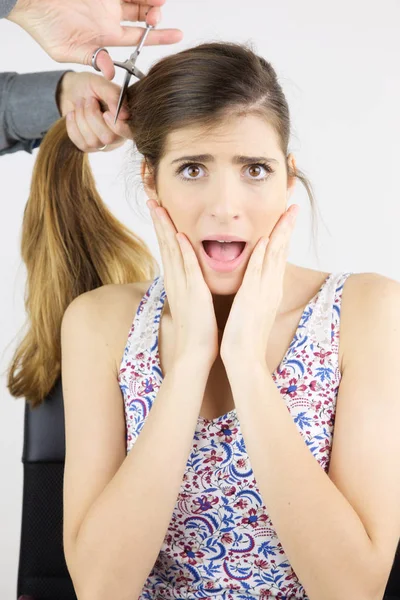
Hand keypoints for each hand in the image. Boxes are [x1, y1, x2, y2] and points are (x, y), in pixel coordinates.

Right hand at [7, 0, 182, 79]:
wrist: (29, 1)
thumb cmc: (44, 26)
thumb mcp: (67, 50)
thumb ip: (91, 59)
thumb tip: (111, 71)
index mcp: (104, 37)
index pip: (137, 40)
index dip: (158, 38)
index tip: (177, 37)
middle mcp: (109, 19)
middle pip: (141, 18)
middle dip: (155, 18)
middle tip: (162, 17)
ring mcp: (106, 2)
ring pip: (136, 0)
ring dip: (150, 2)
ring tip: (159, 2)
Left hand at [58, 72, 132, 151]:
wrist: (70, 90)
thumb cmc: (89, 86)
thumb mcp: (101, 84)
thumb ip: (114, 96)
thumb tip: (124, 115)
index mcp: (127, 120)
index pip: (129, 133)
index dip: (118, 126)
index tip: (106, 113)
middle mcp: (118, 135)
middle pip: (108, 138)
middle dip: (93, 116)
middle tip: (89, 99)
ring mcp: (102, 143)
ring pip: (93, 141)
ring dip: (81, 118)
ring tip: (80, 103)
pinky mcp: (88, 147)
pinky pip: (80, 142)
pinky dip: (72, 125)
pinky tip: (73, 114)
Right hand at [147, 199, 218, 368]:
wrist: (195, 354)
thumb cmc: (197, 330)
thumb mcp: (193, 302)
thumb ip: (190, 286)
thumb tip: (191, 276)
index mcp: (177, 282)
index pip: (168, 249)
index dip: (163, 228)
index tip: (158, 209)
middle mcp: (175, 281)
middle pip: (164, 245)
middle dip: (158, 221)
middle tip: (151, 199)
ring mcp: (182, 287)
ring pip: (171, 252)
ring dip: (166, 229)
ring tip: (158, 207)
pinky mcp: (194, 295)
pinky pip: (187, 270)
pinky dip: (183, 253)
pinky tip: (180, 236)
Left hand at [220, 205, 299, 367]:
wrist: (245, 359)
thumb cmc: (246, 336)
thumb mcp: (254, 308)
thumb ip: (256, 292)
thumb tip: (256, 280)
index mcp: (270, 290)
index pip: (278, 257)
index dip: (283, 236)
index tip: (286, 218)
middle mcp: (271, 288)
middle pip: (281, 252)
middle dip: (287, 228)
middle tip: (293, 206)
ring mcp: (263, 293)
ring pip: (274, 258)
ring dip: (279, 234)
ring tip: (286, 213)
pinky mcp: (251, 299)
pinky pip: (257, 274)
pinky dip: (262, 257)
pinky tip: (264, 241)